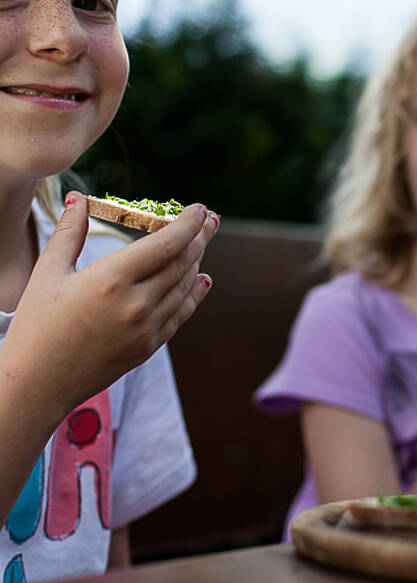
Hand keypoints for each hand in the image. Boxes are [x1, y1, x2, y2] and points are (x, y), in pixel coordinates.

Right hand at [3, 191, 218, 419]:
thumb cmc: (37, 326)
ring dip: (198, 260)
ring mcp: (146, 328)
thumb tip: (78, 198)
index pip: (167, 244)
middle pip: (182, 262)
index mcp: (111, 280)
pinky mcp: (149, 347)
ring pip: (185, 286)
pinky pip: (181, 313)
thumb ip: (69, 232)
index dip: (188, 223)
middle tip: (212, 219)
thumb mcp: (48, 273)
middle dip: (201, 236)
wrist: (37, 385)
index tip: (200, 208)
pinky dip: (195, 293)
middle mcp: (136, 304)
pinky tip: (202, 279)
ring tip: (202, 242)